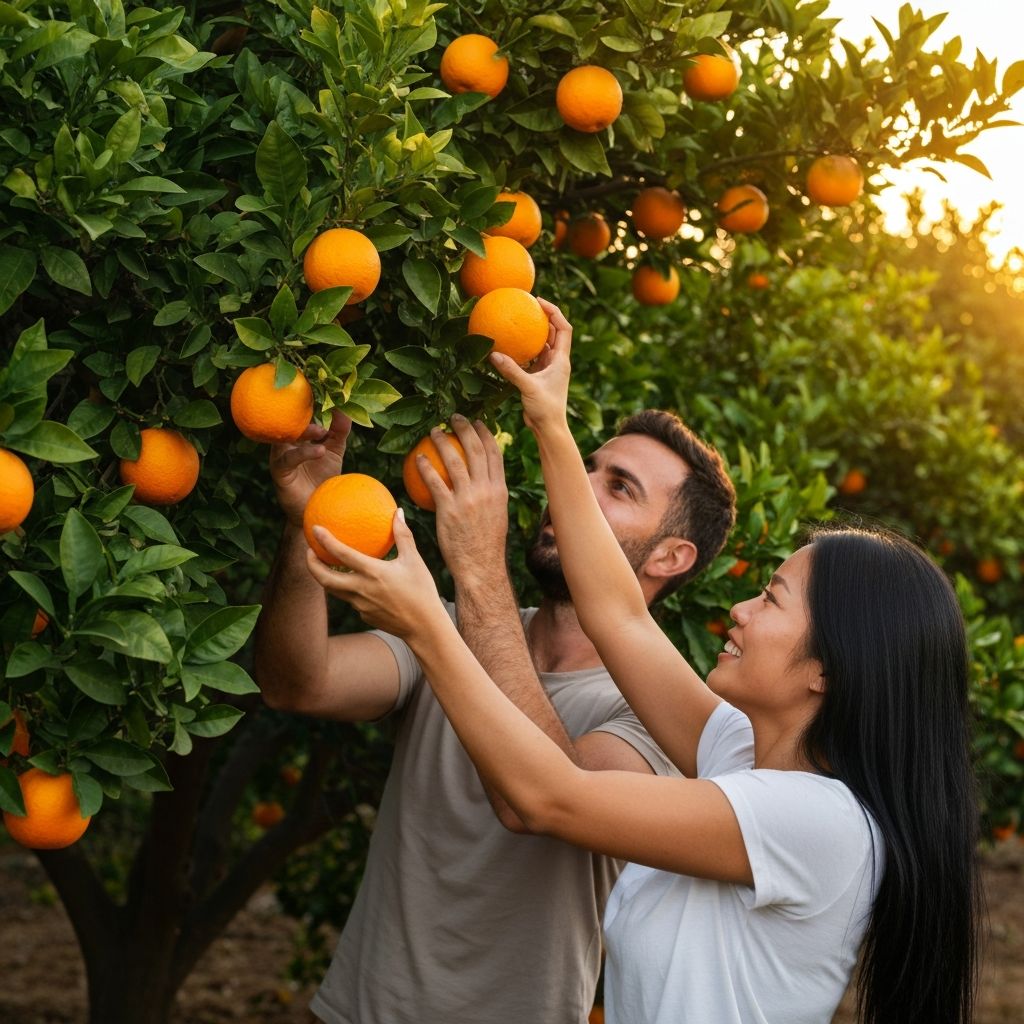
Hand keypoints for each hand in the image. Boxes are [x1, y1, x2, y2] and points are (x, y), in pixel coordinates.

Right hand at [270, 410, 351, 526]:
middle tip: (324, 408)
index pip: (300, 413)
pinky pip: (288, 459)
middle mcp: (286, 442)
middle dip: (304, 411)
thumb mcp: (335, 451)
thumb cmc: (323, 478)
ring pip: (285, 437)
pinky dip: (304, 453)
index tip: (326, 390)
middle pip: (289, 420)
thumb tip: (346, 410)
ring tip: (322, 431)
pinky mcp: (279, 472)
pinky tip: (320, 450)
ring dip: (304, 431)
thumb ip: (339, 431)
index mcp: (298, 435)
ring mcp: (280, 456)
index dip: (311, 401)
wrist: (315, 509)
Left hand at [304, 510, 444, 639]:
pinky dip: (346, 588)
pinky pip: (351, 599)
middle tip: (309, 551)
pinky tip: (352, 582)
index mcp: (373, 573)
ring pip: (334, 590)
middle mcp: (361, 590)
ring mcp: (360, 605)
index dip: (325, 540)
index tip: (315, 529)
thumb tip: (398, 512)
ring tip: (323, 565)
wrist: (424, 628)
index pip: (341, 554)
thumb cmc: (422, 592)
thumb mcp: (414, 560)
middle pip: (325, 578)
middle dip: (312, 564)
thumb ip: (403, 535)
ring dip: (324, 577)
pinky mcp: (364, 615)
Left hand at [419, 416, 508, 585]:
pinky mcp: (449, 510)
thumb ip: (489, 495)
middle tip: (454, 417)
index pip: (494, 453)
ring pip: (454, 460)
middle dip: (464, 428)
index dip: (485, 433)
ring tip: (432, 432)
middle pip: (475, 449)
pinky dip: (425, 467)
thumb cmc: (485, 544)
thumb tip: (479, 480)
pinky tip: (417, 459)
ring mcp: (468, 499)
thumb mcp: (496, 515)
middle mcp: (486, 490)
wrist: (480, 567)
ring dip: (441, 441)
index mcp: (500, 490)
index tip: (477, 422)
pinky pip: (434, 482)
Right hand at [489, 297, 570, 433]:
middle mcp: (557, 362)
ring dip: (533, 334)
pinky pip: (531, 358)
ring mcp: (548, 369)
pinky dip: (523, 351)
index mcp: (562, 360)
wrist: (548, 428)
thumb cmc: (545, 409)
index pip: (563, 328)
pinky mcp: (539, 377)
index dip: (554, 312)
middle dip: (544, 318)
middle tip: (527, 306)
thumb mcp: (528, 387)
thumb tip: (493, 355)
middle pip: (554, 332)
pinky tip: (509, 347)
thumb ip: (512, 371)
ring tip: (518, 322)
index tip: (539, 302)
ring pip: (542, 345)